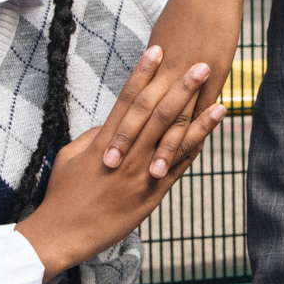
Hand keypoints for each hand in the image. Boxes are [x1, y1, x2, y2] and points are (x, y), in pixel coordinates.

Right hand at [16, 46, 225, 279]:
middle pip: (159, 114)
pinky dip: (195, 150)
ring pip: (176, 142)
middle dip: (181, 87)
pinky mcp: (152, 196)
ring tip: (221, 99)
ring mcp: (143, 176)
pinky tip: (210, 136)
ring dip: (200, 119)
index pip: (128, 100)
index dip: (143, 73)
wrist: (64, 234)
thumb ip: (94, 136)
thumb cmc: (62, 194)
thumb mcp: (71, 156)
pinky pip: (179, 169)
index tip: (157, 50)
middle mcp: (128, 155)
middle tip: (200, 64)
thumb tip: (112, 123)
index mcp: (106, 142)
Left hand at [105, 0, 283, 173]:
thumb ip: (155, 67)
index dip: (116, 127)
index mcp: (152, 63)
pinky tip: (192, 151)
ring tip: (153, 172)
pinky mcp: (216, 72)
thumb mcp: (164, 38)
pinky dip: (197, 130)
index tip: (101, 150)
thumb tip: (142, 88)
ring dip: (163, 147)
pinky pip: (204, 107)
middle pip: (144, 113)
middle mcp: (168, 70)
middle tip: (112, 169)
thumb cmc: (186, 9)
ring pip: (174, 116)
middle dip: (129, 142)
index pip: (129, 102)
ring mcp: (193, 73)